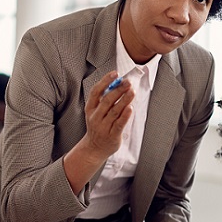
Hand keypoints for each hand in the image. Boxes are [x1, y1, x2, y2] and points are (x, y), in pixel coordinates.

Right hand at [63, 71, 134, 193]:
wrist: (94, 148)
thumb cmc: (98, 126)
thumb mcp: (95, 112)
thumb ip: (104, 99)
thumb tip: (117, 83)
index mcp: (90, 108)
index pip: (96, 92)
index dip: (105, 81)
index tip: (115, 74)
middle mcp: (95, 116)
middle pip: (107, 100)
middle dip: (118, 89)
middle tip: (128, 82)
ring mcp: (103, 126)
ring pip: (114, 111)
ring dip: (124, 100)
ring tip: (132, 91)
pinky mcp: (112, 135)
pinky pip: (119, 124)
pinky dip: (125, 116)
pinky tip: (130, 108)